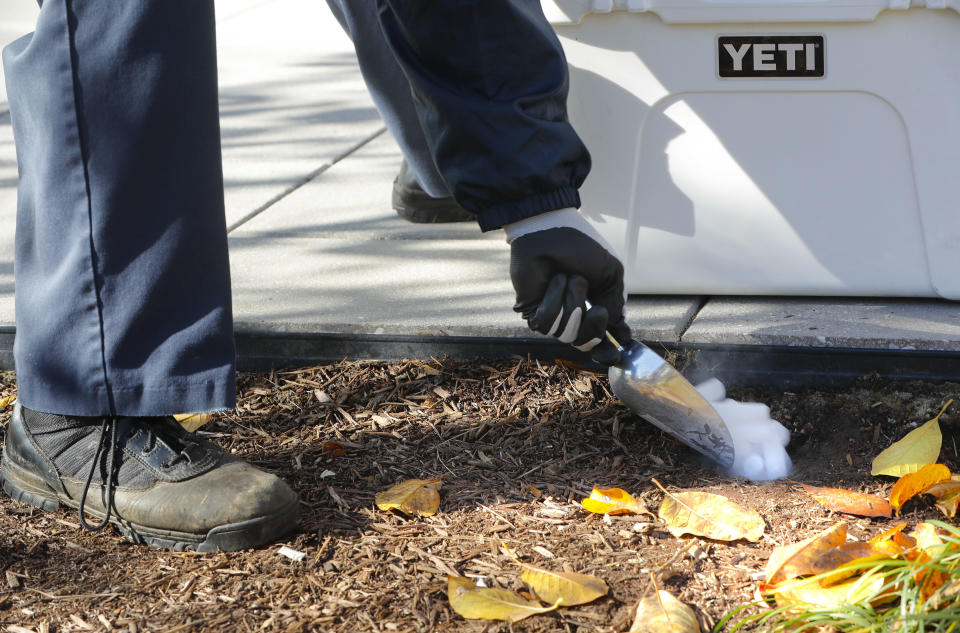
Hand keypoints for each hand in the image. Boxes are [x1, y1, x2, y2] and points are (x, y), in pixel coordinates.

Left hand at [507, 213, 630, 365]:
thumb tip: (618, 330)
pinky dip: (554, 301)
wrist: (550, 232)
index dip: (608, 350)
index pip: (601, 337)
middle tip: (598, 309)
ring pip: (567, 334)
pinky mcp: (532, 313)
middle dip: (594, 326)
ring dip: (572, 303)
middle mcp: (574, 314)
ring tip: (569, 278)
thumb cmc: (580, 247)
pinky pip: (547, 325)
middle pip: (586, 342)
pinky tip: (554, 281)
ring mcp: (553, 315)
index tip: (618, 355)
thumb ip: (616, 304)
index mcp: (594, 305)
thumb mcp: (610, 274)